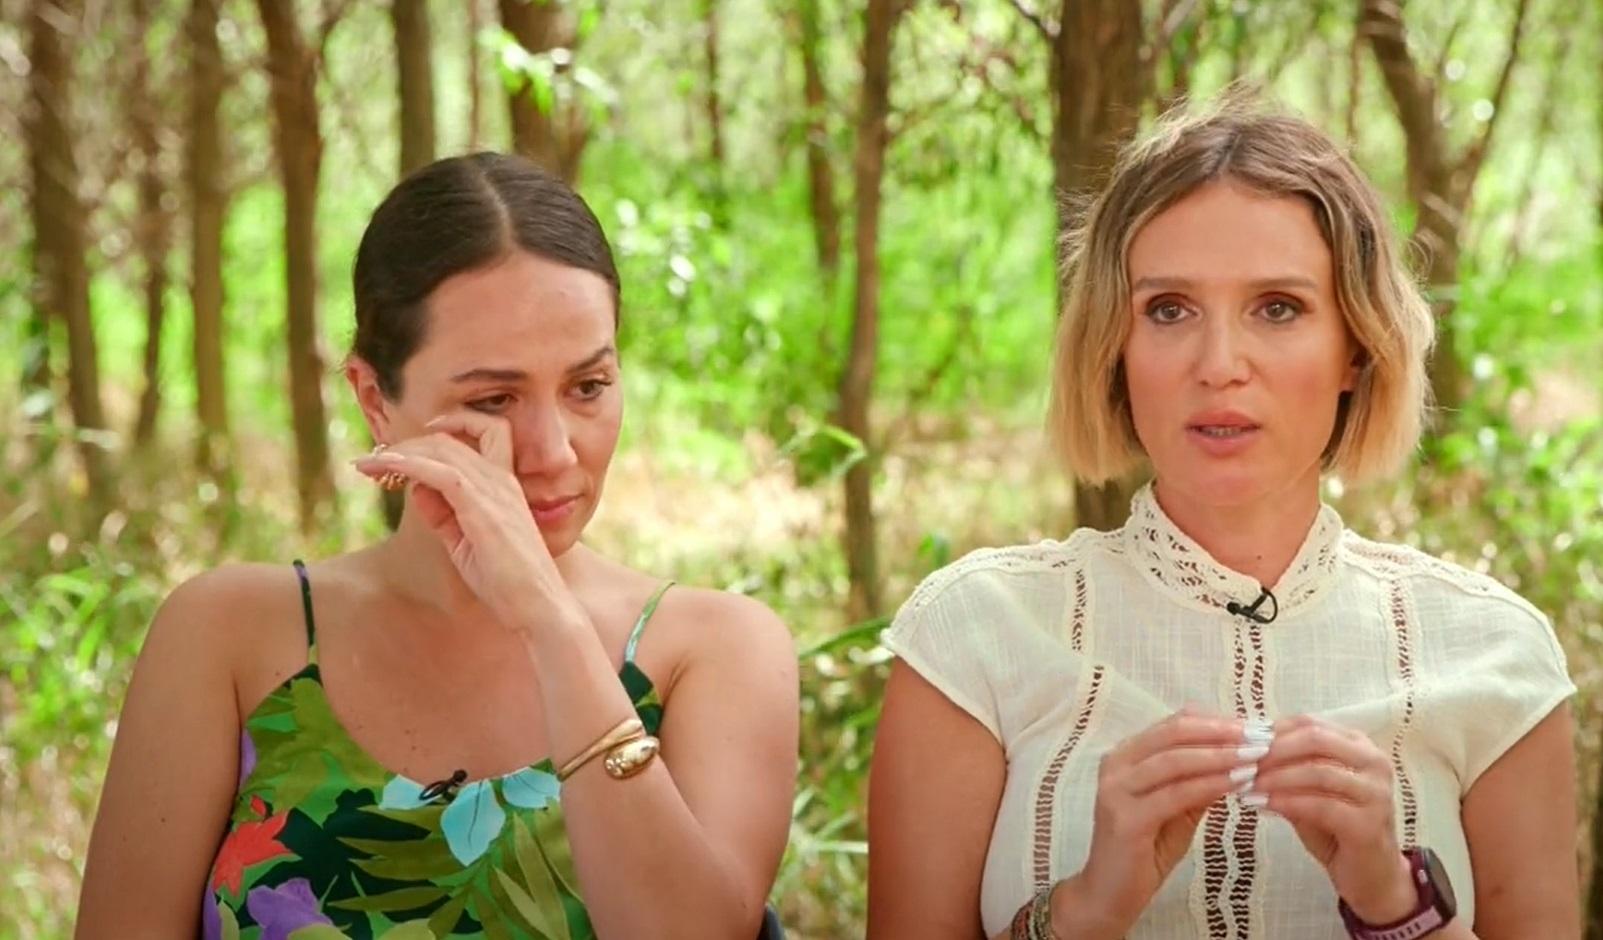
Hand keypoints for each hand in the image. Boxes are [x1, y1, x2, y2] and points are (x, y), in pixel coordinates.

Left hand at [353, 411, 585, 634]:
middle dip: (408, 443)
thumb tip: (417, 488)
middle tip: (374, 459)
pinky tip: (386, 467)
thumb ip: (443, 514)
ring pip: (442, 449)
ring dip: (400, 451)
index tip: (414, 441)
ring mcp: (494, 491)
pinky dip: (409, 464)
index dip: (449, 425)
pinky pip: (441, 473)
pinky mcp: (482, 508)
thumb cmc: (507, 582)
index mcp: (505, 484)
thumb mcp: (465, 543)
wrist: (537, 606)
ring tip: (367, 463)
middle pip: (450, 439)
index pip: (483, 431)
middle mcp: (501, 479)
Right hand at [1059, 709, 1257, 936]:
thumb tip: (1241, 756)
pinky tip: (1237, 784)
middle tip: (1260, 737)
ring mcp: (1115, 789)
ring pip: (1174, 760)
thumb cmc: (1145, 849)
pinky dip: (1210, 785)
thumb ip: (1199, 780)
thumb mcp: (1178, 808)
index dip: (1216, 721)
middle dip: (1221, 733)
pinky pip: (1175, 794)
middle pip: (1173, 733)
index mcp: (1126, 754)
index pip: (1174, 723)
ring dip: (1220, 756)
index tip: (1255, 726)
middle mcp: (1115, 764)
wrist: (1111, 893)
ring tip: (1255, 757)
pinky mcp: (1125, 818)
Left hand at [1251, 716, 1415, 924]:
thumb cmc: (1335, 828)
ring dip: (1275, 777)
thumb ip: (1285, 769)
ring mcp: (1376, 793)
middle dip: (1273, 750)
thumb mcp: (1307, 791)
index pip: (1310, 723)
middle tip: (1242, 762)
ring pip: (1317, 771)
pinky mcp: (1369, 824)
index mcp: (1359, 746)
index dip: (1272, 731)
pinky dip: (1287, 802)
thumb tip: (1244, 752)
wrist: (1370, 876)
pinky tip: (1262, 805)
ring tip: (1246, 786)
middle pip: (1315, 739)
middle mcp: (1374, 763)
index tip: (1242, 742)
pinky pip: (1321, 805)